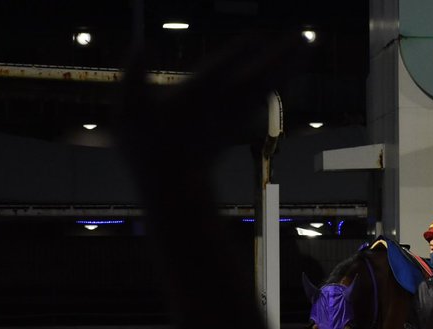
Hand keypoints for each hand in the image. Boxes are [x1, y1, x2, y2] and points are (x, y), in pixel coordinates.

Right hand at [116, 33, 306, 176]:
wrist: (173, 187)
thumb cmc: (146, 148)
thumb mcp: (128, 113)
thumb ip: (132, 76)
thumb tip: (140, 44)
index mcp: (193, 100)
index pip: (218, 73)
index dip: (236, 55)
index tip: (257, 37)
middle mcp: (220, 106)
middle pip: (256, 78)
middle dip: (279, 58)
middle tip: (304, 37)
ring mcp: (232, 115)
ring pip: (265, 87)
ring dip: (286, 66)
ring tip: (305, 45)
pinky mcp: (238, 122)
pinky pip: (262, 98)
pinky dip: (276, 83)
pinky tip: (289, 73)